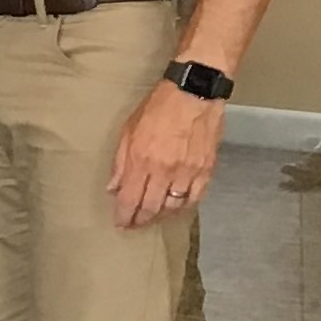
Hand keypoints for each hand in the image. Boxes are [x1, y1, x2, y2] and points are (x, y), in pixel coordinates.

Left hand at [111, 81, 221, 228]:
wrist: (194, 94)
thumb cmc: (157, 108)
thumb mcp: (128, 130)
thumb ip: (120, 162)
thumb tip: (113, 188)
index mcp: (142, 160)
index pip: (130, 199)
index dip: (124, 216)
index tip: (120, 224)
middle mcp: (165, 171)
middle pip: (151, 208)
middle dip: (140, 221)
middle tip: (134, 226)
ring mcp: (188, 172)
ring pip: (173, 206)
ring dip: (161, 216)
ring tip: (152, 218)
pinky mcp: (206, 170)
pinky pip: (195, 198)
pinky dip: (184, 206)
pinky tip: (175, 207)